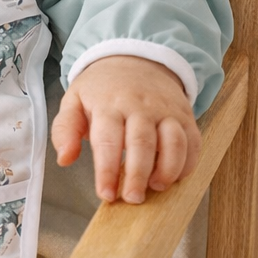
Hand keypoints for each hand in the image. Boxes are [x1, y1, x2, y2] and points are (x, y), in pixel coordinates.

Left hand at [50, 55, 200, 203]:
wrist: (134, 59)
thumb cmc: (102, 89)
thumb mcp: (74, 100)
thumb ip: (65, 129)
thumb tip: (64, 158)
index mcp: (108, 104)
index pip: (107, 140)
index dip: (107, 170)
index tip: (106, 194)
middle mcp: (139, 106)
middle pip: (142, 144)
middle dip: (137, 176)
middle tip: (132, 198)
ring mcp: (165, 110)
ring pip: (174, 143)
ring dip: (167, 171)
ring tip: (155, 188)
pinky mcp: (185, 116)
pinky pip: (193, 143)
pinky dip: (187, 165)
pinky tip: (174, 177)